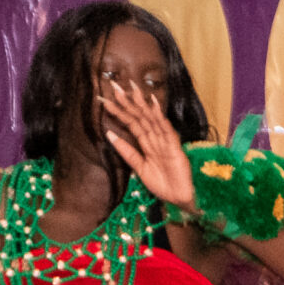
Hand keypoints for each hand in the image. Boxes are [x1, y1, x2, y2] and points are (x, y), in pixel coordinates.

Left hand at [97, 76, 194, 209]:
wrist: (178, 199)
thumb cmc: (162, 184)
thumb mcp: (138, 167)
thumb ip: (126, 151)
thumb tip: (109, 134)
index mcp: (147, 143)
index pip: (131, 123)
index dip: (119, 111)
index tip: (105, 100)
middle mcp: (155, 139)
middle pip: (139, 117)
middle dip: (127, 101)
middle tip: (114, 86)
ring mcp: (165, 142)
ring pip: (150, 119)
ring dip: (140, 104)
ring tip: (131, 89)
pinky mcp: (174, 148)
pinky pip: (165, 130)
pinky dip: (159, 117)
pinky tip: (153, 104)